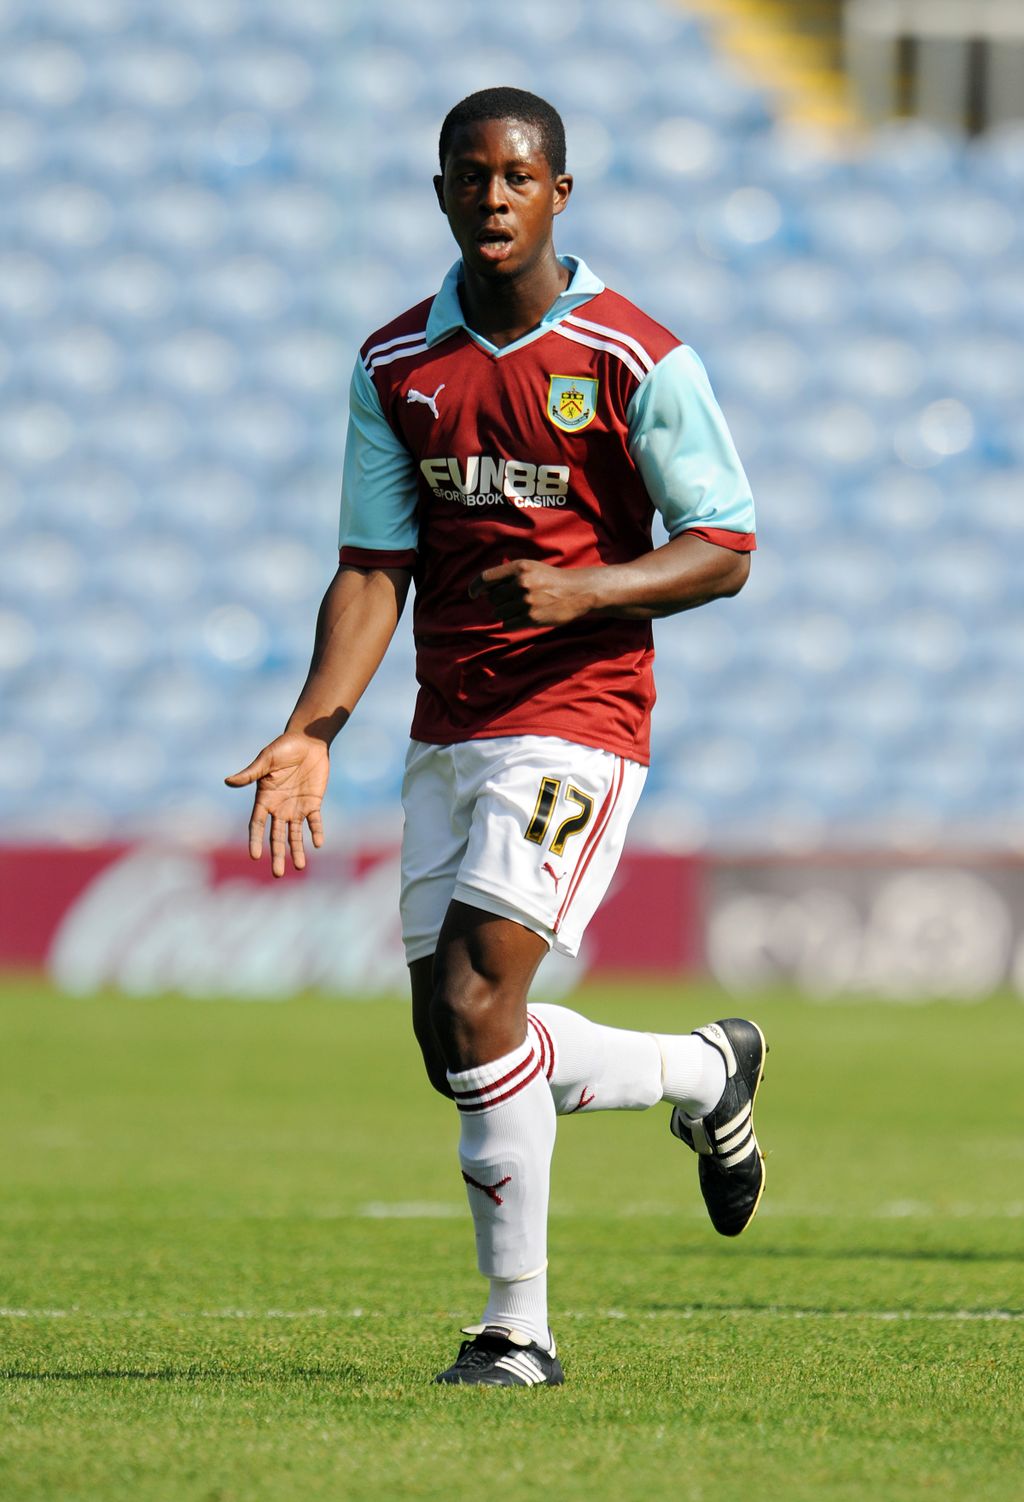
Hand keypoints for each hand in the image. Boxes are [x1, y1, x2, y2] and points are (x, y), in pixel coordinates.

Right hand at [224, 733, 329, 877]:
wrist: (307, 741)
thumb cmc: (283, 747)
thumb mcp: (265, 760)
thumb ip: (250, 773)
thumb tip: (228, 781)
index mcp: (264, 799)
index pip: (257, 825)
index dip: (255, 840)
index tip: (255, 856)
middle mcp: (279, 807)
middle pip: (276, 836)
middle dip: (277, 854)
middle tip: (277, 874)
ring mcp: (297, 807)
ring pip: (295, 834)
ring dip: (297, 850)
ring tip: (300, 867)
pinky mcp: (313, 803)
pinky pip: (315, 821)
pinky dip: (316, 832)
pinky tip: (317, 843)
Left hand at [468, 559, 595, 628]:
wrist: (577, 591)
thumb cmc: (551, 579)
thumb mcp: (530, 568)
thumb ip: (508, 575)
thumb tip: (484, 590)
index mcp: (519, 568)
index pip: (486, 578)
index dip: (475, 587)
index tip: (472, 594)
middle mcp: (521, 583)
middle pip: (493, 599)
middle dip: (499, 602)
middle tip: (514, 601)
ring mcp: (527, 601)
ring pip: (499, 613)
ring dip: (506, 613)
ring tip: (522, 608)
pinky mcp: (532, 617)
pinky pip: (508, 624)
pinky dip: (512, 623)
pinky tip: (524, 618)